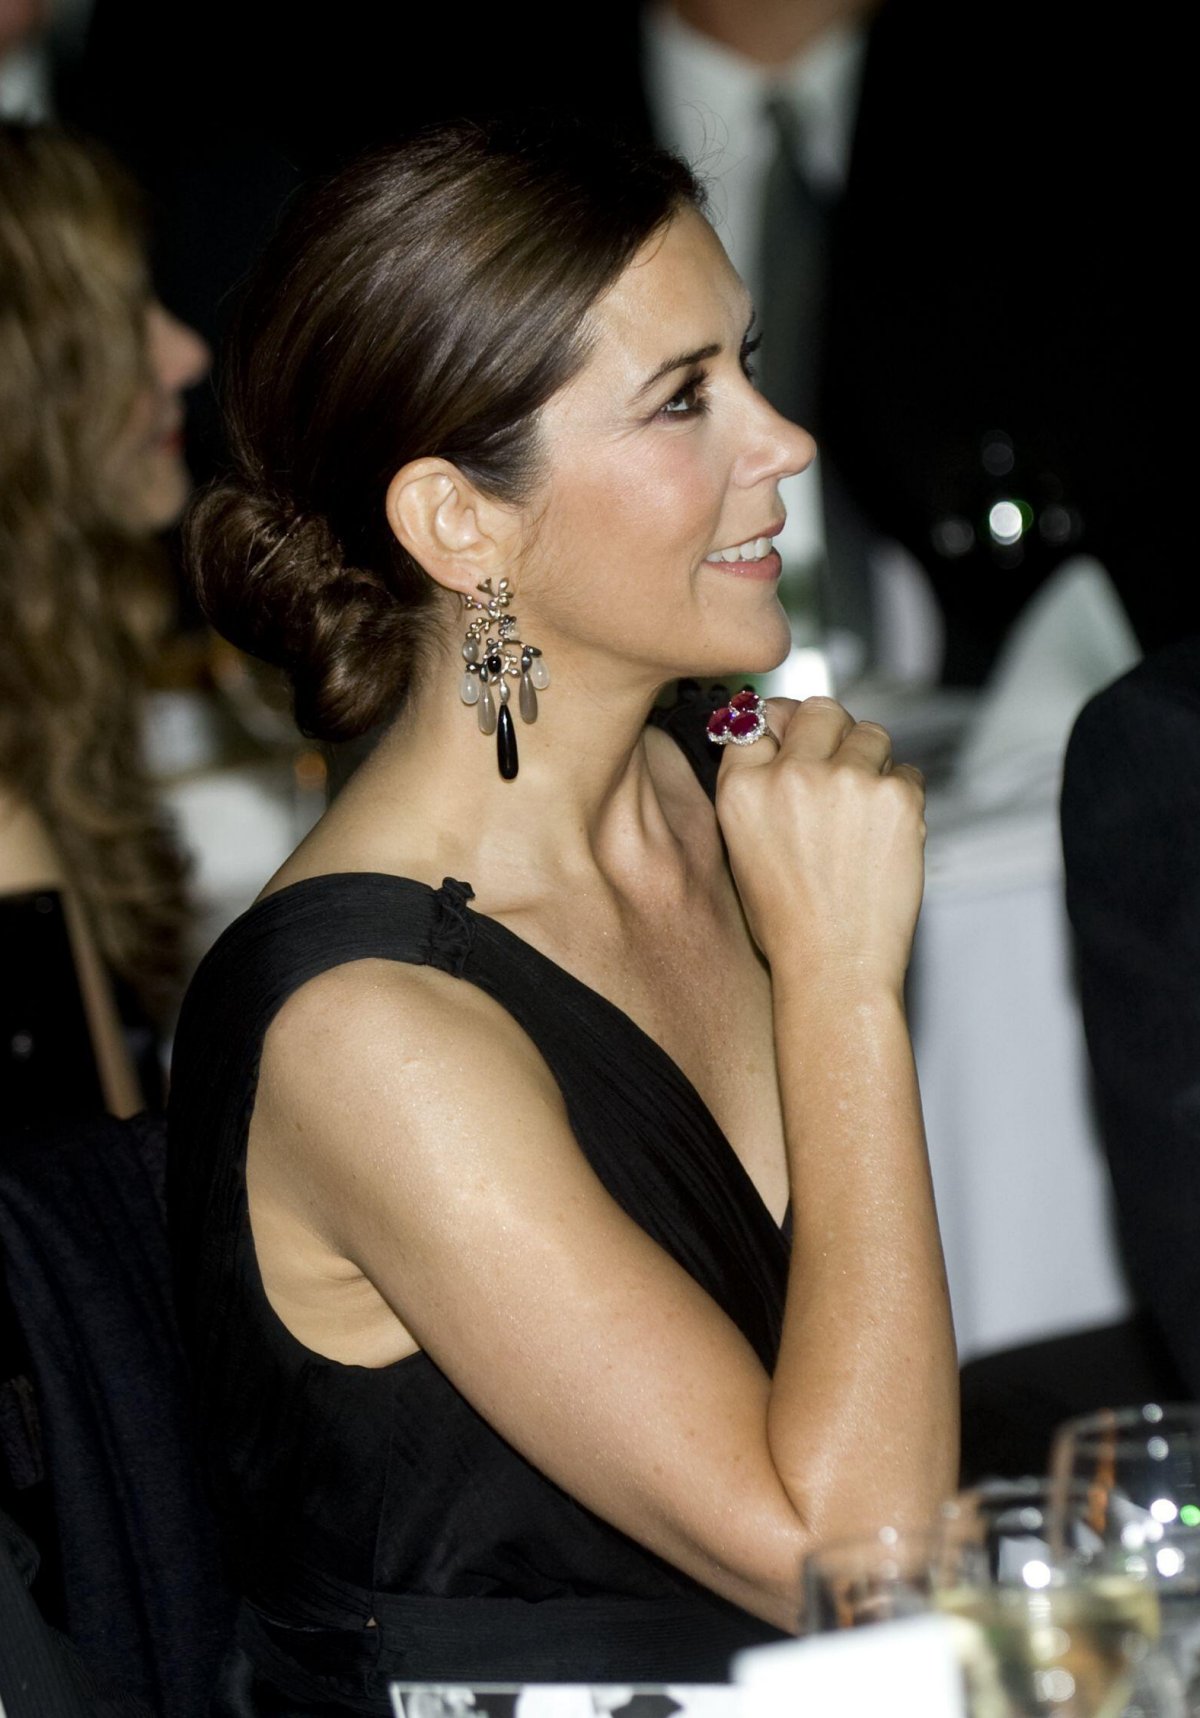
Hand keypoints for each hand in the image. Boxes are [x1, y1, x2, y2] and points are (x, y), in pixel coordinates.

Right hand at [714, 696, 925, 996]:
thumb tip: (777, 728)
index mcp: (742, 787)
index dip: (782, 728)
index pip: (759, 718)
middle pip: (821, 710)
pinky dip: (901, 797)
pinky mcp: (896, 795)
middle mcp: (790, 775)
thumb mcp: (741, 845)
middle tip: (838, 773)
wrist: (834, 965)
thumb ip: (754, 784)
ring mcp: (846, 780)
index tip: (794, 742)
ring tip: (861, 814)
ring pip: (871, 733)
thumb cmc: (787, 919)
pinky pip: (907, 772)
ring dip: (871, 762)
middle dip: (833, 734)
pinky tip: (883, 837)